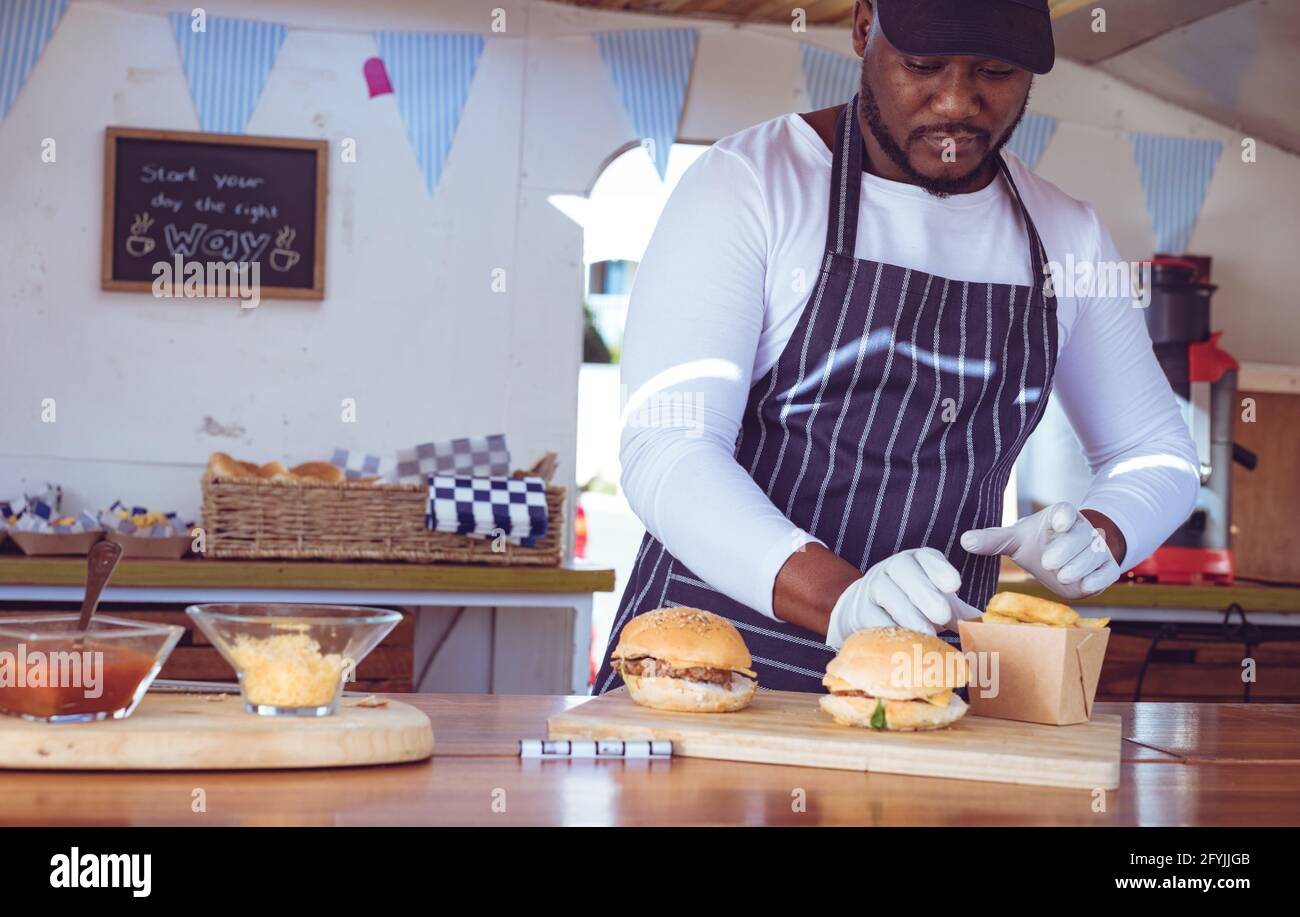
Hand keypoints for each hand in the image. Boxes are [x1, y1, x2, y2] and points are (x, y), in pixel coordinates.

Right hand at [826, 548, 982, 648]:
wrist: (863, 609)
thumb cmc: (911, 605)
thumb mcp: (936, 602)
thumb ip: (960, 611)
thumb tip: (989, 627)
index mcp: (916, 561)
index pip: (926, 558)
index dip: (939, 569)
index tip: (955, 585)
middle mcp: (892, 568)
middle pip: (904, 571)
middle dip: (924, 592)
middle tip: (943, 615)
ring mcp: (872, 586)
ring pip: (886, 592)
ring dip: (906, 612)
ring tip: (926, 633)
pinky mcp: (859, 609)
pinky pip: (870, 616)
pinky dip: (886, 628)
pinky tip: (901, 641)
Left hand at [960, 502, 1120, 599]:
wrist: (1066, 559)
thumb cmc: (1038, 544)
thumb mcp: (1016, 541)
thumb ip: (993, 540)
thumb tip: (964, 540)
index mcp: (1061, 516)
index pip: (1065, 510)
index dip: (1063, 516)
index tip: (1057, 522)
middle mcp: (1082, 530)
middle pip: (1080, 536)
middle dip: (1067, 549)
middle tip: (1049, 563)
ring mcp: (1097, 549)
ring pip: (1094, 554)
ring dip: (1080, 565)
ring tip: (1063, 576)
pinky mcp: (1106, 568)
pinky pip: (1108, 572)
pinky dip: (1099, 579)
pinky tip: (1087, 586)